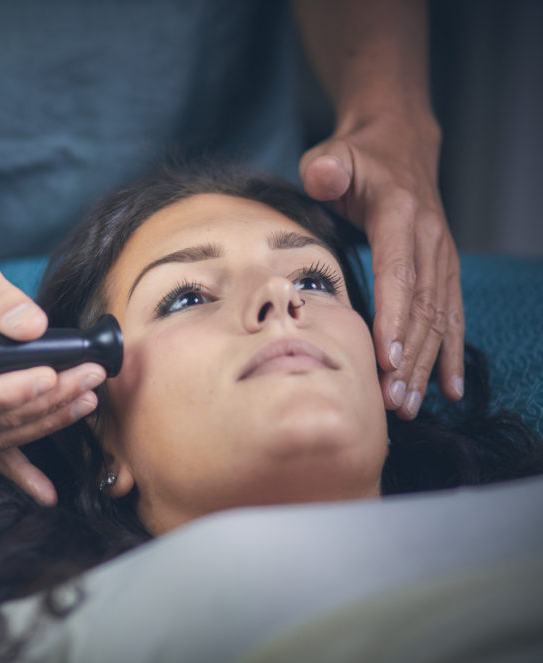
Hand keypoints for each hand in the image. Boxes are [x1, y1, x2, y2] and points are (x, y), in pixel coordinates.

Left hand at [300, 115, 464, 418]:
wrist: (397, 144)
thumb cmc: (356, 157)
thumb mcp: (334, 154)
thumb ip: (326, 166)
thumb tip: (322, 175)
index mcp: (402, 215)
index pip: (399, 271)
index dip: (395, 315)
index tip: (386, 356)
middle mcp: (430, 239)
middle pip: (423, 306)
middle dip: (409, 357)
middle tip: (392, 400)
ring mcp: (441, 257)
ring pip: (439, 319)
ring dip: (426, 364)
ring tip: (409, 406)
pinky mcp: (442, 270)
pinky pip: (452, 316)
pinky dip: (450, 354)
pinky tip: (448, 390)